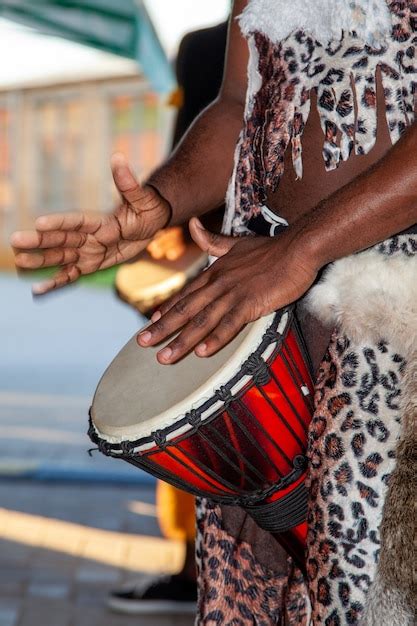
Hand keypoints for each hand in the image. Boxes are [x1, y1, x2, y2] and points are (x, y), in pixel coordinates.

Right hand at [10, 153, 170, 294]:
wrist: (151, 223)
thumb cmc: (147, 207)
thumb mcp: (141, 197)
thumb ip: (127, 182)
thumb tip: (117, 157)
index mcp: (97, 219)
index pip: (75, 221)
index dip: (59, 222)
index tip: (40, 223)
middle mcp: (88, 235)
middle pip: (61, 239)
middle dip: (39, 241)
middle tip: (16, 241)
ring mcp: (87, 250)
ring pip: (61, 257)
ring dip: (41, 260)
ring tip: (20, 262)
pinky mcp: (91, 264)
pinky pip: (72, 275)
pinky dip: (56, 282)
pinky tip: (37, 289)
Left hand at [138, 217, 318, 363]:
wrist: (298, 248)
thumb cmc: (271, 249)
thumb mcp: (236, 243)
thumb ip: (213, 240)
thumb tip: (193, 224)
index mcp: (215, 272)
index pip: (185, 294)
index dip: (167, 309)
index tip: (149, 323)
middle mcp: (218, 283)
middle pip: (185, 309)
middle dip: (162, 329)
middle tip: (142, 344)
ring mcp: (233, 293)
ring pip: (202, 321)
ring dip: (181, 341)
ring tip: (164, 358)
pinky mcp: (251, 303)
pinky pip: (230, 324)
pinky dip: (215, 339)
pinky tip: (202, 353)